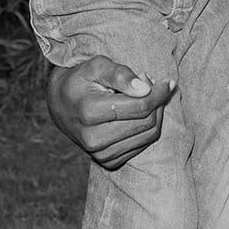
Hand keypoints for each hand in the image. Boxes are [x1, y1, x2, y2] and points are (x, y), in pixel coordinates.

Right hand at [46, 56, 174, 169]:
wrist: (61, 104)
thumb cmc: (82, 80)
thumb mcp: (97, 66)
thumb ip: (120, 74)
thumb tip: (145, 88)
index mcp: (89, 112)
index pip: (139, 107)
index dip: (158, 93)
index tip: (166, 82)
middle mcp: (93, 138)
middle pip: (146, 122)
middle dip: (157, 102)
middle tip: (151, 85)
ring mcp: (100, 154)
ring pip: (148, 136)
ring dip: (154, 114)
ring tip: (143, 97)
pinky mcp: (107, 162)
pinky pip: (142, 146)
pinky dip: (147, 129)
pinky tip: (137, 114)